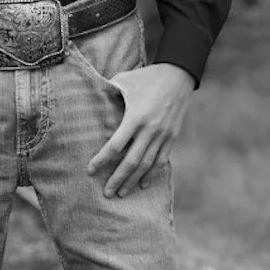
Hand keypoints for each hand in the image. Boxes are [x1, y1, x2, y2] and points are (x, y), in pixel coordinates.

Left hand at [87, 62, 193, 196]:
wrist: (178, 75)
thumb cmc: (146, 77)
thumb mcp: (124, 80)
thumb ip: (108, 91)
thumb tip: (91, 98)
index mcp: (135, 117)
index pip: (116, 145)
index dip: (102, 160)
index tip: (90, 171)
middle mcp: (150, 129)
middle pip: (131, 162)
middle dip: (117, 179)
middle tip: (106, 194)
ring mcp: (163, 135)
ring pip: (147, 165)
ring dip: (133, 181)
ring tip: (122, 193)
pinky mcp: (172, 136)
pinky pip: (161, 160)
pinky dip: (152, 174)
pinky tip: (143, 184)